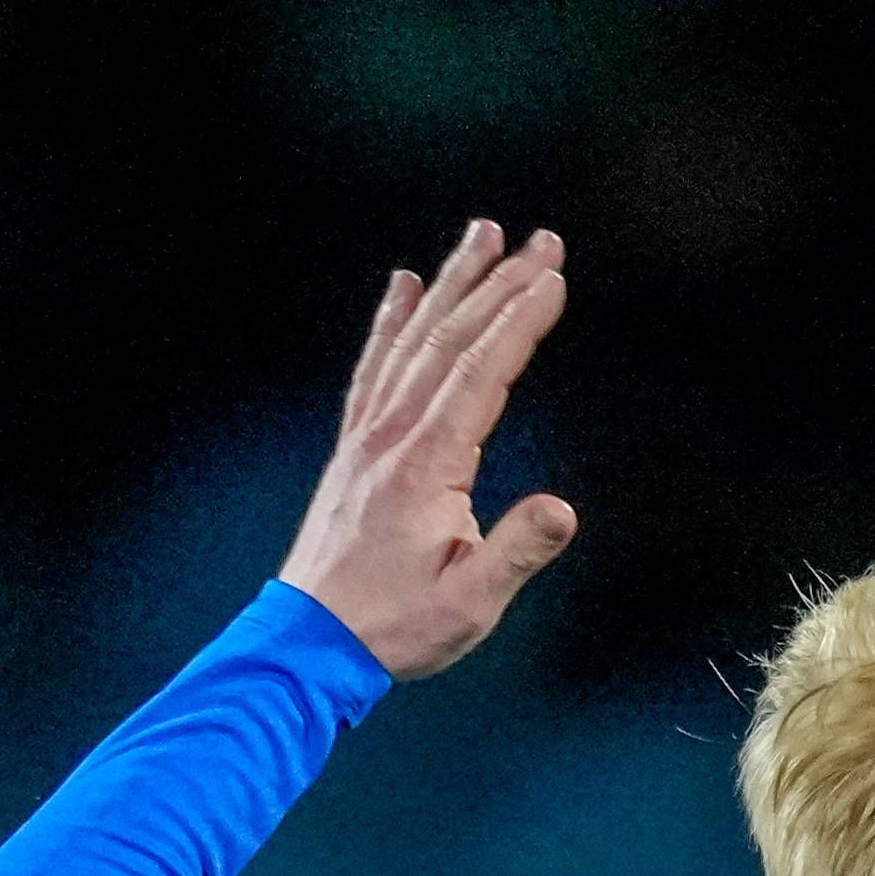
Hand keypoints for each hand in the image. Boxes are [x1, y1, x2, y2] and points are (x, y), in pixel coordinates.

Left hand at [279, 221, 578, 677]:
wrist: (312, 640)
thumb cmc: (393, 625)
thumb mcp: (469, 604)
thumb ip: (516, 552)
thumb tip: (562, 510)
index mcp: (427, 463)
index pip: (481, 372)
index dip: (520, 321)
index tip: (552, 277)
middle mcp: (393, 434)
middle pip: (451, 338)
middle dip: (500, 284)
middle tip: (542, 240)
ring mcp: (368, 434)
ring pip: (413, 339)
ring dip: (452, 283)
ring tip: (482, 235)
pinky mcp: (354, 445)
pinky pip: (374, 365)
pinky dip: (392, 320)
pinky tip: (405, 286)